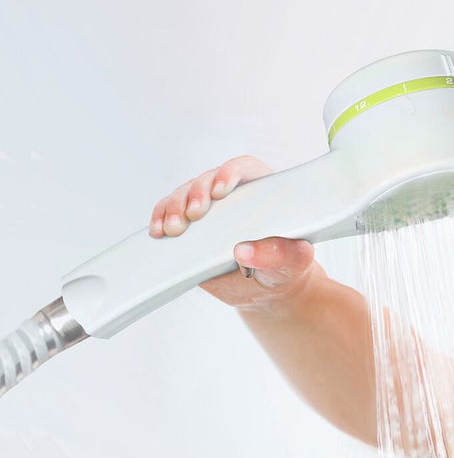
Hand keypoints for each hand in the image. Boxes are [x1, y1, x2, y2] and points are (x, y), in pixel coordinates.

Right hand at [148, 154, 322, 309]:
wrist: (267, 289)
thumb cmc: (286, 268)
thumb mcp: (293, 263)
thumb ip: (281, 255)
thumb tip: (245, 251)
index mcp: (262, 191)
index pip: (243, 168)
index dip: (229, 173)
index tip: (220, 190)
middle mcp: (232, 195)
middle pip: (207, 180)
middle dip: (196, 194)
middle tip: (194, 214)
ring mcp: (208, 210)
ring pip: (184, 195)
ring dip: (174, 207)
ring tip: (173, 228)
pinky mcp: (190, 226)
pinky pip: (169, 214)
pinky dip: (160, 220)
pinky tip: (158, 231)